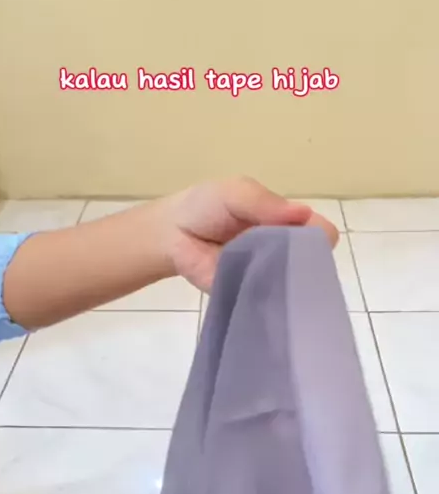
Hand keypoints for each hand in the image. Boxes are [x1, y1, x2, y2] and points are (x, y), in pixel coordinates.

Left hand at [161, 177, 338, 290]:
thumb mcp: (237, 192)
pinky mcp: (249, 296)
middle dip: (303, 263)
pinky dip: (264, 298)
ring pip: (292, 286)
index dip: (318, 237)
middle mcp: (283, 251)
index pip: (320, 233)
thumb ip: (266, 203)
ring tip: (266, 274)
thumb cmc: (206, 207)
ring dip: (285, 282)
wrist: (172, 234)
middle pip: (311, 263)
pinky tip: (257, 291)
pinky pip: (265, 301)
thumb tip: (304, 214)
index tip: (305, 240)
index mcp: (286, 223)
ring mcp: (267, 276)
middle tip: (281, 259)